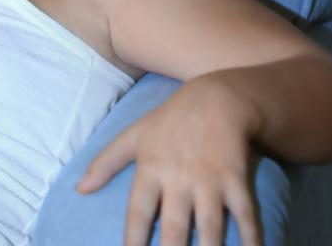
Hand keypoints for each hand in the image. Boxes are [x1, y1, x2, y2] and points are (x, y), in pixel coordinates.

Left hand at [75, 77, 263, 245]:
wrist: (217, 99)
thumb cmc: (170, 121)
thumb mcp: (133, 136)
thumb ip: (105, 163)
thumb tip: (79, 190)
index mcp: (150, 170)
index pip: (138, 214)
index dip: (133, 241)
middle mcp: (178, 178)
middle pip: (174, 228)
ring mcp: (209, 180)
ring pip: (210, 227)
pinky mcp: (236, 180)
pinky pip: (245, 215)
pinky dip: (252, 238)